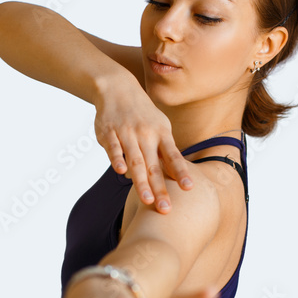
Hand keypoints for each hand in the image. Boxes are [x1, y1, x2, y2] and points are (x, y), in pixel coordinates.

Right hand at [93, 75, 194, 213]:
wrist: (117, 87)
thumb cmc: (142, 113)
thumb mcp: (159, 126)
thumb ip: (163, 150)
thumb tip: (172, 175)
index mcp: (161, 133)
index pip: (173, 157)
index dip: (181, 172)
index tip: (189, 189)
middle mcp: (146, 134)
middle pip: (154, 166)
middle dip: (160, 188)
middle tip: (166, 209)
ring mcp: (127, 133)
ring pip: (135, 161)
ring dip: (141, 182)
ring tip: (147, 200)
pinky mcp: (108, 132)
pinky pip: (114, 148)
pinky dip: (117, 159)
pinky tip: (121, 172)